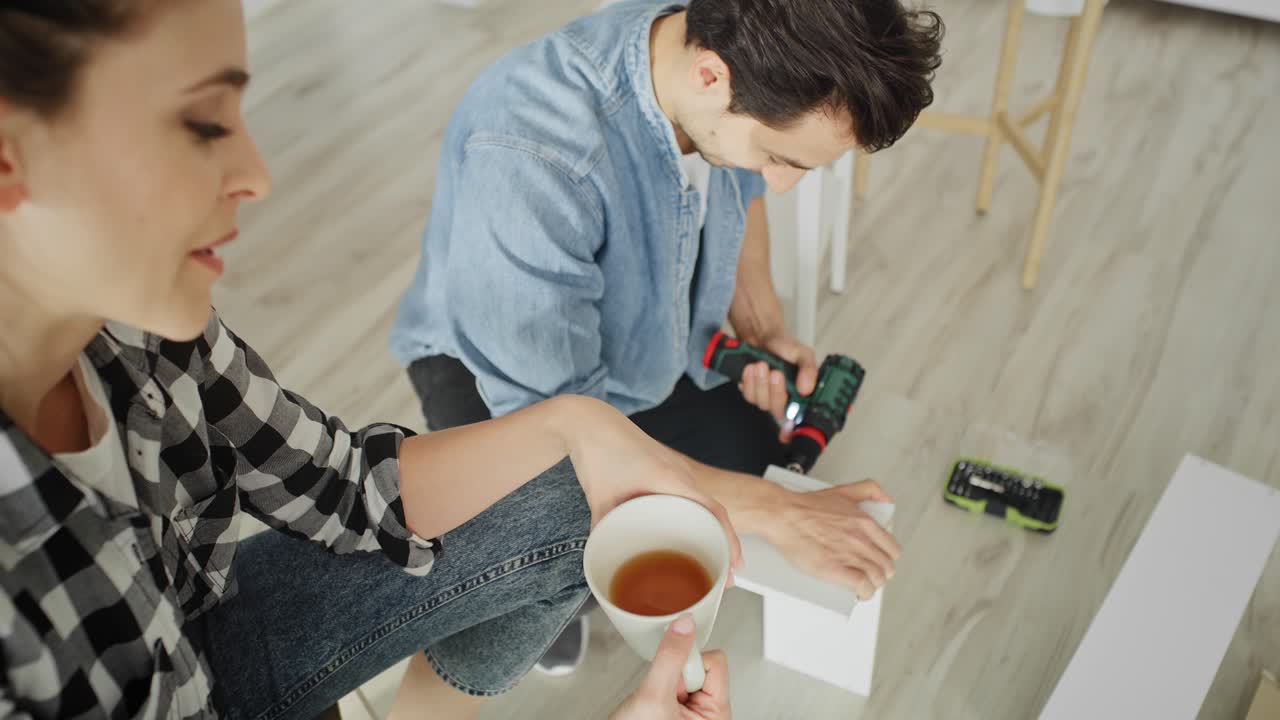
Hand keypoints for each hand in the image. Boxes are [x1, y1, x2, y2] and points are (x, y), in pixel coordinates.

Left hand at [560, 397, 742, 574]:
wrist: (590, 421)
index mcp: (670, 478)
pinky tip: (695, 528)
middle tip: (727, 573)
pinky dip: (700, 513)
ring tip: (717, 556)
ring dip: (715, 527)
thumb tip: (606, 557)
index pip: (713, 511)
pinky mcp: (667, 466)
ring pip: (706, 501)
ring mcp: (676, 467)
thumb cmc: (598, 451)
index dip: (729, 539)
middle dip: (726, 541)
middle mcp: (680, 472)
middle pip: (715, 510)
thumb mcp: (599, 499)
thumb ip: (604, 531)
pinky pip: (692, 493)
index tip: (735, 564)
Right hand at [610, 615, 731, 719]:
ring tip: (653, 703)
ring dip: (663, 681)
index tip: (671, 679)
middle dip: (674, 675)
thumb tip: (685, 625)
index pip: (715, 661)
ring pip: (684, 670)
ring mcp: (693, 713)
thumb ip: (669, 658)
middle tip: (660, 696)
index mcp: (717, 715)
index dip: (688, 664)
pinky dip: (657, 687)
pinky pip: (672, 680)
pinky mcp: (676, 709)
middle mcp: (709, 714)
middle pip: (701, 664)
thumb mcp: (653, 697)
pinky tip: (650, 704)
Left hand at [736, 332, 817, 438]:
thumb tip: (806, 389)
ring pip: (761, 403)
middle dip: (775, 392)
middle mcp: (784, 400)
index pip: (799, 422)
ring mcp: (766, 398)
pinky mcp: (751, 392)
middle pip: (777, 411)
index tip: (786, 431)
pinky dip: (749, 381)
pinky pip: (748, 395)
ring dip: (760, 384)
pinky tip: (751, 368)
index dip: (792, 431)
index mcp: (801, 396)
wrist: (765, 337)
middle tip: (776, 372)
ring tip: (761, 365)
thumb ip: (809, 370)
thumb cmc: (785, 348)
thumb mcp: (804, 354)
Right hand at [760, 479, 900, 598]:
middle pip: (886, 566)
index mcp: (865, 522)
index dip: (888, 559)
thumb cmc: (806, 506)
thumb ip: (868, 489)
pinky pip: (862, 586)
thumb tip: (885, 497)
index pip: (891, 549)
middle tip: (873, 575)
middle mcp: (860, 539)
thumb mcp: (843, 490)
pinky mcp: (834, 569)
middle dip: (881, 574)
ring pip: (876, 578)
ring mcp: (849, 554)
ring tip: (866, 586)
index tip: (882, 561)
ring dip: (873, 585)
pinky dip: (864, 592)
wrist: (784, 515)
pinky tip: (859, 593)